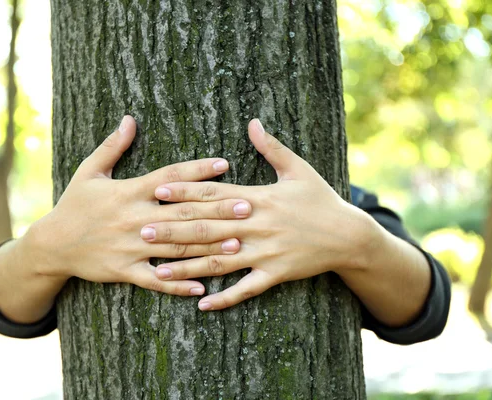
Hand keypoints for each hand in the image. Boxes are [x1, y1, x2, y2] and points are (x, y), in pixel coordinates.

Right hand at [25, 115, 251, 296]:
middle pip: (182, 214)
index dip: (197, 170)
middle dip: (216, 211)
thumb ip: (112, 146)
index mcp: (128, 192)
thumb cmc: (74, 204)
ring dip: (208, 247)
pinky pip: (155, 281)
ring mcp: (130, 248)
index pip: (169, 178)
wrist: (52, 244)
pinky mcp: (125, 271)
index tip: (223, 164)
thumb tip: (129, 118)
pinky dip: (178, 284)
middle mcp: (134, 219)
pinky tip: (203, 285)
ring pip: (176, 249)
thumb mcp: (89, 171)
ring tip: (237, 244)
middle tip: (247, 207)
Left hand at [143, 119, 377, 309]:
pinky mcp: (276, 274)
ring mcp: (266, 251)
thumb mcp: (298, 169)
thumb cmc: (321, 199)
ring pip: (220, 260)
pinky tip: (201, 304)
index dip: (184, 192)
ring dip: (188, 266)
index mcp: (259, 197)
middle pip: (208, 227)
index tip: (156, 191)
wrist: (349, 235)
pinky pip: (247, 289)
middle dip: (173, 231)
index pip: (214, 193)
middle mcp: (258, 225)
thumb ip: (272, 147)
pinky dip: (225, 297)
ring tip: (158, 270)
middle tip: (142, 233)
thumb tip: (253, 121)